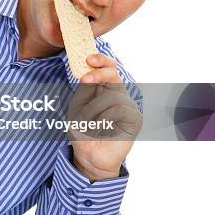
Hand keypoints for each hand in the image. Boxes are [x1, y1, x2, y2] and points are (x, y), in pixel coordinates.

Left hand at [67, 54, 141, 181]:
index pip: (108, 69)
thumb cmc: (83, 130)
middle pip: (114, 74)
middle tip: (86, 79)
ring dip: (93, 109)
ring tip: (88, 123)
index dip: (101, 61)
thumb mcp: (78, 105)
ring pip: (112, 95)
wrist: (88, 155)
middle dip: (99, 74)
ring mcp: (129, 106)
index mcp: (104, 90)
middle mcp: (119, 95)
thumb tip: (89, 71)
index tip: (89, 59)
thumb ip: (86, 89)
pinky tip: (101, 129)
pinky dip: (105, 119)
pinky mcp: (135, 119)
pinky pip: (119, 109)